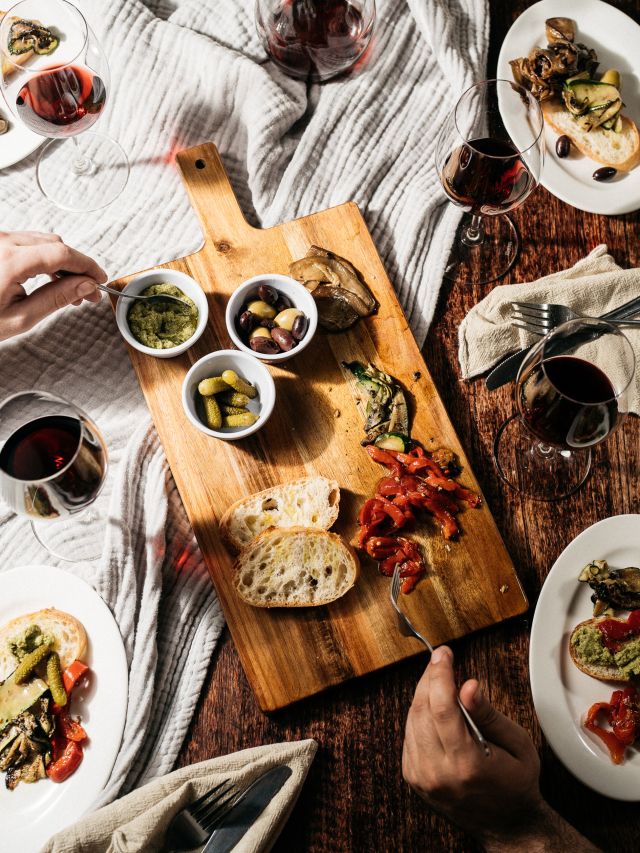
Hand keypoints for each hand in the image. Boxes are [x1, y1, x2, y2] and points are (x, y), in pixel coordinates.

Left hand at [0, 231, 106, 341]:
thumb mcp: (20, 317)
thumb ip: (57, 299)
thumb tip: (86, 285)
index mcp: (9, 261)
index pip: (62, 253)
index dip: (87, 265)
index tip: (100, 279)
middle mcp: (2, 242)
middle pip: (55, 244)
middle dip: (76, 267)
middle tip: (88, 292)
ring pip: (42, 241)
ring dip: (61, 262)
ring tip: (70, 289)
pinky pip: (27, 243)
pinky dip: (44, 258)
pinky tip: (50, 279)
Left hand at [402, 647, 600, 851]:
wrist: (506, 826)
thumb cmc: (516, 783)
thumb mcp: (516, 744)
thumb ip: (488, 714)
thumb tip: (468, 686)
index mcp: (466, 764)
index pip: (442, 706)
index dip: (440, 673)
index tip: (444, 653)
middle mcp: (438, 772)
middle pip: (422, 708)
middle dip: (431, 677)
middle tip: (442, 660)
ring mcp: (422, 777)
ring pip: (411, 719)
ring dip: (424, 694)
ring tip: (442, 681)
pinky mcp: (413, 777)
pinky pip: (409, 733)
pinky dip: (419, 714)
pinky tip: (435, 707)